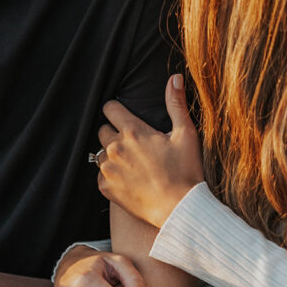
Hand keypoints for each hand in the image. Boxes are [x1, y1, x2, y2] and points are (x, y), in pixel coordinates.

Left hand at [98, 73, 203, 227]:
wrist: (180, 209)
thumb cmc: (186, 171)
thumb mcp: (185, 134)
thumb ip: (176, 104)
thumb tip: (174, 78)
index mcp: (132, 131)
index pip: (109, 108)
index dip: (117, 110)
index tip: (125, 117)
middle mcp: (115, 148)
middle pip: (102, 130)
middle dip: (115, 134)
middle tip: (134, 145)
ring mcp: (108, 169)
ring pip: (100, 153)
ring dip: (111, 155)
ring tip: (132, 164)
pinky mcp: (106, 188)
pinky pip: (100, 175)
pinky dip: (111, 176)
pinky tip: (129, 179)